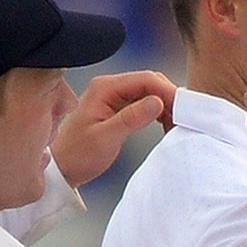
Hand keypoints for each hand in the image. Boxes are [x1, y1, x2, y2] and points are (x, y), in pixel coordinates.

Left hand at [52, 70, 175, 187]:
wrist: (63, 167)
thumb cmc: (78, 154)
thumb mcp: (106, 138)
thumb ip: (131, 118)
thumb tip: (157, 102)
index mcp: (104, 88)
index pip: (145, 79)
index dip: (168, 92)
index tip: (183, 110)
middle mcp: (110, 87)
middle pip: (150, 82)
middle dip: (170, 98)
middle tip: (183, 119)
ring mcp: (114, 96)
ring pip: (150, 92)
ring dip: (166, 106)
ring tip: (175, 125)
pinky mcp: (119, 107)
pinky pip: (145, 102)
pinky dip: (159, 112)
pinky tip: (165, 125)